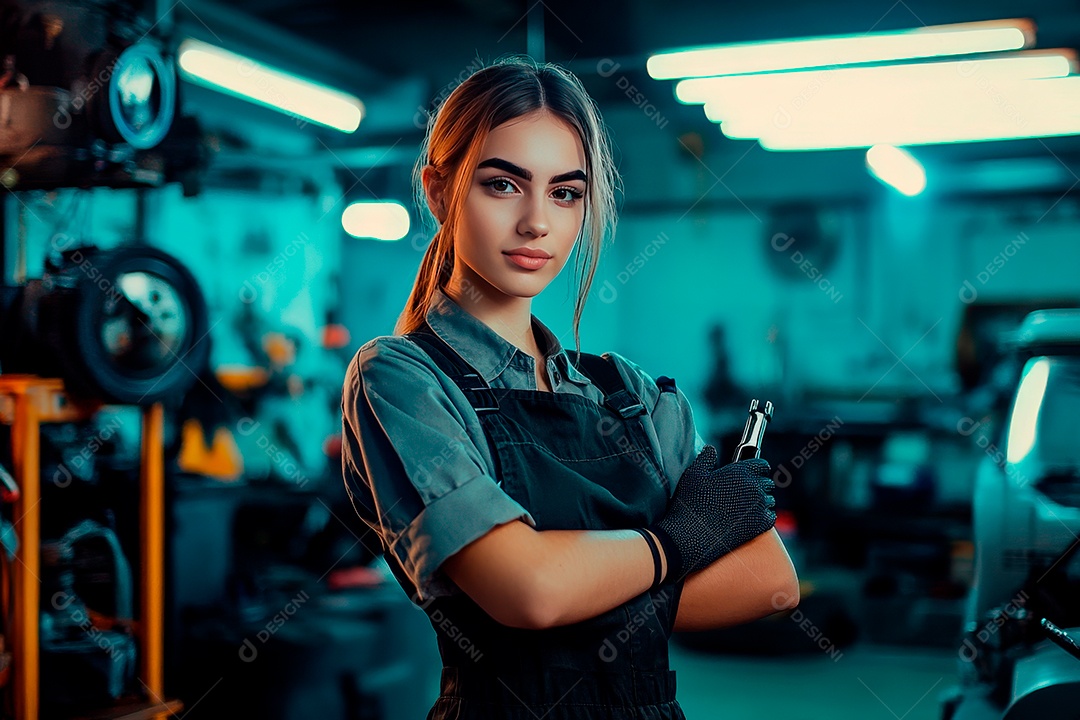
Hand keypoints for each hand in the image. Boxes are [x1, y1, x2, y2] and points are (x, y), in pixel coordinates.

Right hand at [647, 444, 775, 581]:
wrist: (691, 535)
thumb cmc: (691, 503)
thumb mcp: (693, 474)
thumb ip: (706, 458)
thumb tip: (710, 450)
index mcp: (740, 471)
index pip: (761, 464)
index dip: (756, 467)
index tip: (751, 472)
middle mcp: (754, 488)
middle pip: (768, 482)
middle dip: (759, 484)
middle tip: (745, 490)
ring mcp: (759, 507)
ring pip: (769, 500)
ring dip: (761, 501)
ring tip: (746, 505)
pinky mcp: (759, 526)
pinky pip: (770, 517)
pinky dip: (764, 516)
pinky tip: (752, 517)